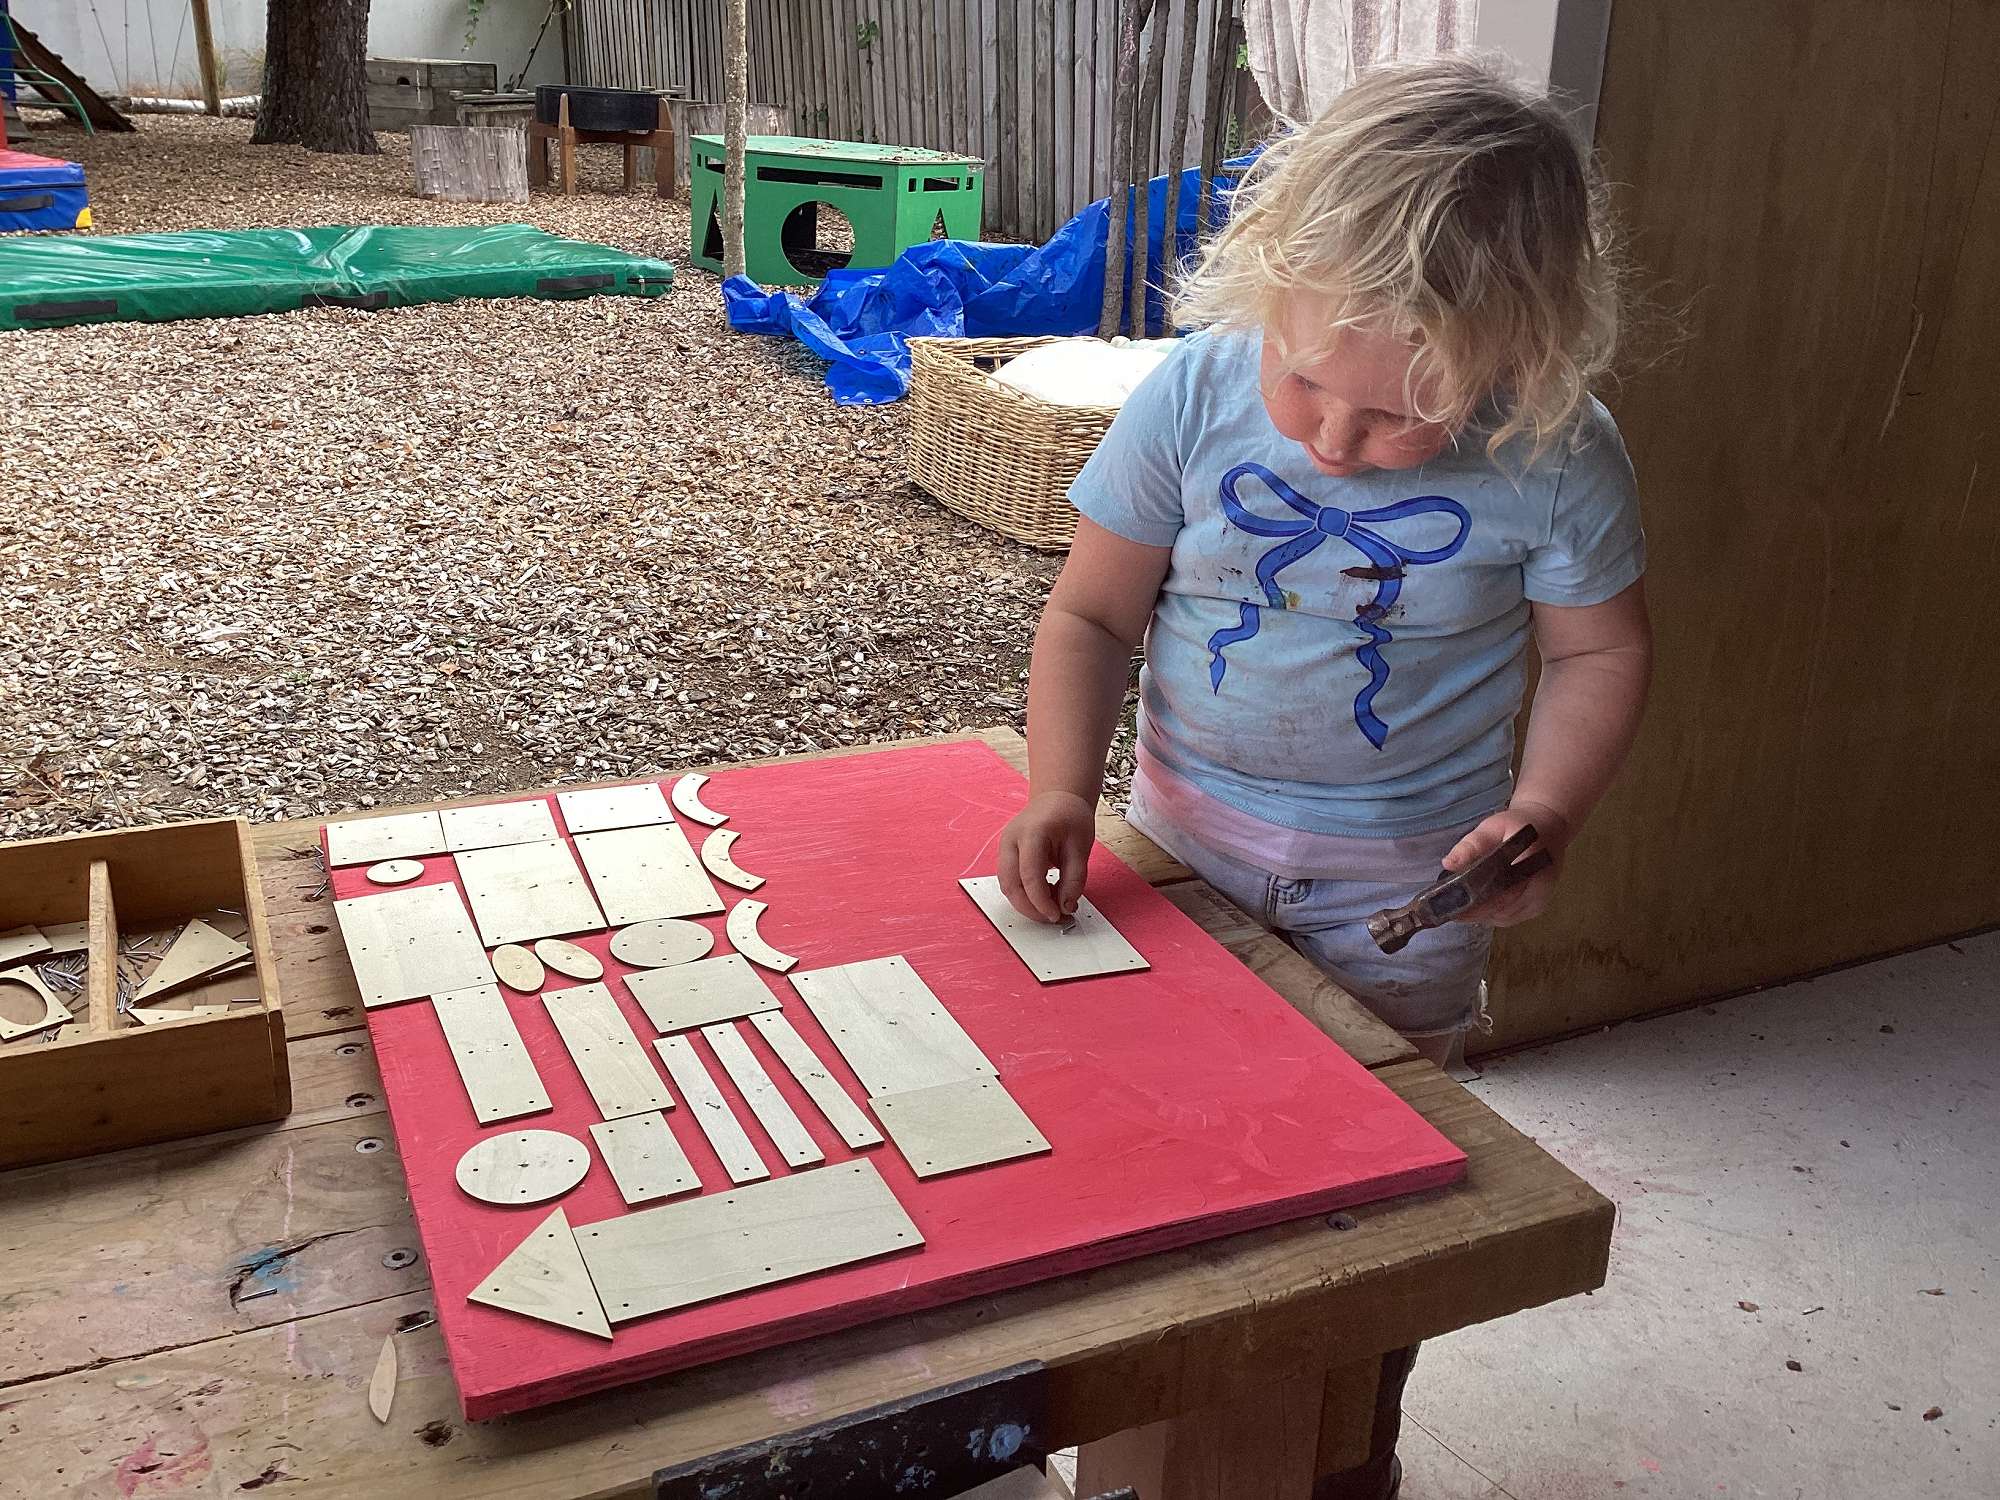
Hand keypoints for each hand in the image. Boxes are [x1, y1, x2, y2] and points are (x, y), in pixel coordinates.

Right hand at [997, 791, 1096, 922]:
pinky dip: (1025, 894)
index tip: (1056, 915)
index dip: (1041, 901)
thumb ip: (1074, 878)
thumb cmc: (1069, 816)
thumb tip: (1066, 906)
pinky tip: (1045, 894)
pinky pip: (1010, 881)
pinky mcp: (1005, 855)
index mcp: (1032, 832)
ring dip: (1026, 903)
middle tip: (1053, 918)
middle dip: (1030, 908)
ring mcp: (1004, 847)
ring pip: (1006, 886)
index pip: (1029, 875)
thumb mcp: (1081, 846)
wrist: (1057, 798)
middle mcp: (1010, 839)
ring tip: (1052, 905)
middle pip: (1010, 884)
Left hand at [1440, 801, 1571, 926]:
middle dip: (1472, 911)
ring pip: (1503, 918)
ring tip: (1459, 905)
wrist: (1548, 829)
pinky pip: (1509, 918)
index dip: (1473, 905)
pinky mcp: (1537, 908)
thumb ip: (1472, 844)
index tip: (1451, 906)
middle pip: (1500, 910)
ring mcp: (1540, 901)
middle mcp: (1539, 888)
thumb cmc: (1518, 825)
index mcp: (1530, 865)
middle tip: (1447, 907)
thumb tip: (1449, 863)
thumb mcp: (1493, 826)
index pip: (1499, 894)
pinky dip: (1492, 914)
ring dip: (1481, 914)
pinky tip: (1478, 906)